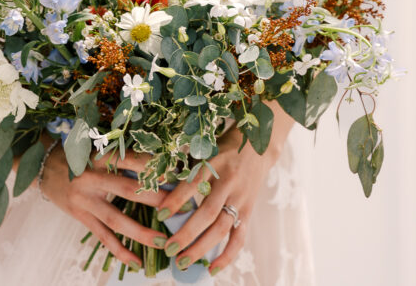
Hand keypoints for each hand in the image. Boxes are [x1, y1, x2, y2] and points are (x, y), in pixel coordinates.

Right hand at [39, 145, 169, 267]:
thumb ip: (122, 155)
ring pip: (115, 219)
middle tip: (180, 208)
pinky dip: (119, 250)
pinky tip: (136, 261)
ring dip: (140, 232)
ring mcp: (84, 200)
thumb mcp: (96, 147)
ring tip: (162, 242)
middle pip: (126, 189)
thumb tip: (159, 163)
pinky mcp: (80, 216)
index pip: (129, 159)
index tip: (176, 173)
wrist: (42, 166)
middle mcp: (90, 178)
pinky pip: (102, 237)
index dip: (152, 166)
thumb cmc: (77, 153)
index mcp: (98, 155)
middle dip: (155, 200)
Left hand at [156, 103, 293, 274]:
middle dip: (187, 233)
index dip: (177, 200)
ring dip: (201, 248)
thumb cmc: (222, 148)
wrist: (258, 146)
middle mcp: (228, 182)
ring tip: (182, 262)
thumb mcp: (203, 150)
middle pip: (207, 213)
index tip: (160, 214)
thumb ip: (184, 168)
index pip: (194, 184)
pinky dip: (227, 255)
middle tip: (169, 249)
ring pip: (221, 228)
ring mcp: (240, 198)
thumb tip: (156, 186)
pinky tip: (212, 268)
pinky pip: (239, 237)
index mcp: (214, 163)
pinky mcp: (248, 210)